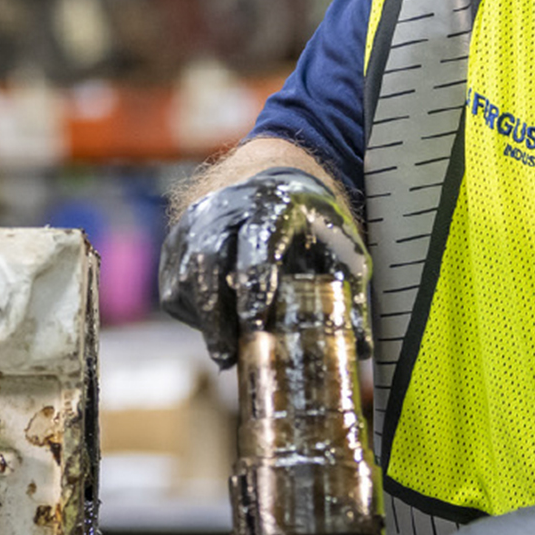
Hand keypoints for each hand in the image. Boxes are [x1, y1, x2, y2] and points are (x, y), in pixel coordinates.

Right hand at [158, 167, 370, 365]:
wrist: (268, 179)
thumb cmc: (308, 224)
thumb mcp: (336, 247)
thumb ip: (350, 294)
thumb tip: (361, 349)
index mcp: (271, 206)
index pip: (256, 245)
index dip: (253, 286)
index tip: (255, 324)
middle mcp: (224, 210)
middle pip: (207, 261)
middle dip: (215, 312)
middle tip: (227, 355)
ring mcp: (191, 225)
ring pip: (186, 278)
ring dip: (204, 319)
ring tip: (227, 347)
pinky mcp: (173, 244)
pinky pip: (174, 288)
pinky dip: (194, 313)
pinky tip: (218, 321)